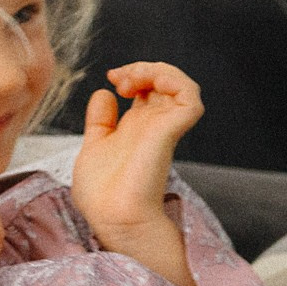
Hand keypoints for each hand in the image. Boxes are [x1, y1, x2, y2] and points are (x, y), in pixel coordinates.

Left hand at [73, 62, 202, 241]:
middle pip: (166, 82)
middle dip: (143, 69)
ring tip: (131, 79)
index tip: (111, 78)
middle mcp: (154, 125)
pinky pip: (190, 98)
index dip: (135, 74)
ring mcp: (164, 128)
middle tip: (118, 77)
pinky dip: (174, 81)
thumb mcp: (95, 145)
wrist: (111, 217)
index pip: (150, 89)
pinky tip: (148, 84)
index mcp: (137, 128)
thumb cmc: (102, 193)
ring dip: (159, 71)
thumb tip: (104, 93)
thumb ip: (101, 121)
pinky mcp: (170, 132)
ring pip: (183, 85)